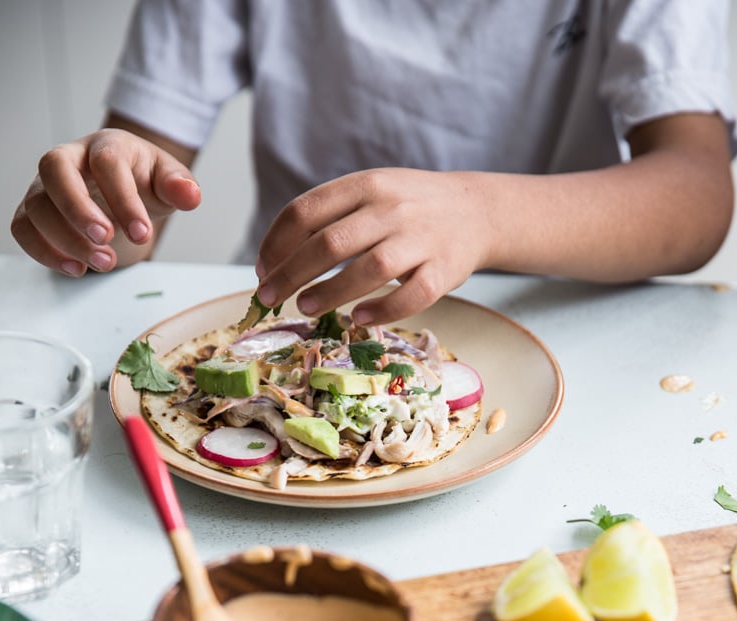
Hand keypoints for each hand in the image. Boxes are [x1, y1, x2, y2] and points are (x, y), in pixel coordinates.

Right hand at [11, 127, 200, 275]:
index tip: (141, 232)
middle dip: (79, 208)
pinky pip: (24, 229)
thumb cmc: (142, 182)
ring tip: (104, 263)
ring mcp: (46, 186)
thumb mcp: (167, 181)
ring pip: (38, 205)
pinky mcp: (34, 212)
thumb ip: (179, 186)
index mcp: (105, 146)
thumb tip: (191, 195)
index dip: (122, 198)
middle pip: (55, 170)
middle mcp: (69, 160)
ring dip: (67, 239)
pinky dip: (45, 253)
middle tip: (107, 240)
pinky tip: (76, 269)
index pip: (106, 161)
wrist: (122, 192)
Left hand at [255, 168, 493, 324]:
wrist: (475, 211)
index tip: (261, 268)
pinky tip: (359, 318)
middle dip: (291, 274)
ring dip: (330, 293)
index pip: (307, 211)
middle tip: (268, 297)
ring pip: (369, 270)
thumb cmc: (410, 208)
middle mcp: (391, 208)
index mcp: (365, 185)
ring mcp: (420, 240)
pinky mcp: (444, 270)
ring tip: (306, 308)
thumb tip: (277, 259)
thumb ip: (331, 217)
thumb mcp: (371, 193)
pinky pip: (411, 296)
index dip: (276, 243)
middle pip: (330, 244)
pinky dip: (382, 310)